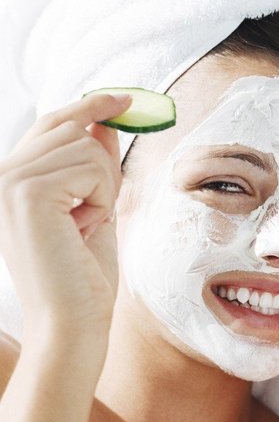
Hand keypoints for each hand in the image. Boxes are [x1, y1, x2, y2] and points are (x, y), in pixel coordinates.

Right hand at [0, 94, 130, 341]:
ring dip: (104, 187)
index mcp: (9, 179)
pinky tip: (86, 227)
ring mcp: (8, 180)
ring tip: (85, 227)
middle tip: (97, 211)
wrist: (74, 323)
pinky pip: (92, 166)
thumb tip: (104, 122)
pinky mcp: (27, 190)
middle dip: (102, 162)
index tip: (123, 98)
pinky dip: (103, 197)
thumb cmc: (84, 276)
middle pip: (71, 127)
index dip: (89, 105)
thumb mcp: (94, 208)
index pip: (51, 123)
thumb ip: (93, 165)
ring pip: (88, 146)